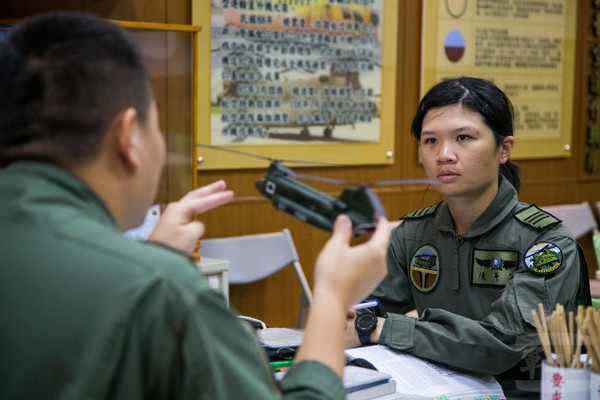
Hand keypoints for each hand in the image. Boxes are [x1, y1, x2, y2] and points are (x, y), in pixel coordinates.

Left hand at [149, 180, 233, 253]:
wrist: (156, 260)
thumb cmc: (170, 247)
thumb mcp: (191, 235)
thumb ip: (198, 226)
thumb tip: (197, 226)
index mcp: (179, 209)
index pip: (203, 201)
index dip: (218, 198)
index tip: (230, 193)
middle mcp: (175, 209)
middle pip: (196, 195)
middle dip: (210, 190)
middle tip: (222, 184)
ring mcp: (172, 216)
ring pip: (192, 202)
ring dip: (204, 196)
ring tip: (214, 191)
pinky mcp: (172, 225)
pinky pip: (189, 210)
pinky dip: (198, 205)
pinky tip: (201, 206)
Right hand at [294, 214, 390, 374]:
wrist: (331, 303)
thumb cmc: (333, 277)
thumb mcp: (335, 246)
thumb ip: (342, 230)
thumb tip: (344, 219)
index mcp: (375, 251)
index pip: (384, 230)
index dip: (380, 220)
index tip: (376, 216)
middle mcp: (381, 264)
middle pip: (382, 244)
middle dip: (373, 234)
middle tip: (363, 228)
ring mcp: (378, 276)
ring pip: (377, 256)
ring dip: (369, 247)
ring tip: (355, 243)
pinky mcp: (371, 285)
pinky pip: (373, 267)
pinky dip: (366, 260)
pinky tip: (353, 260)